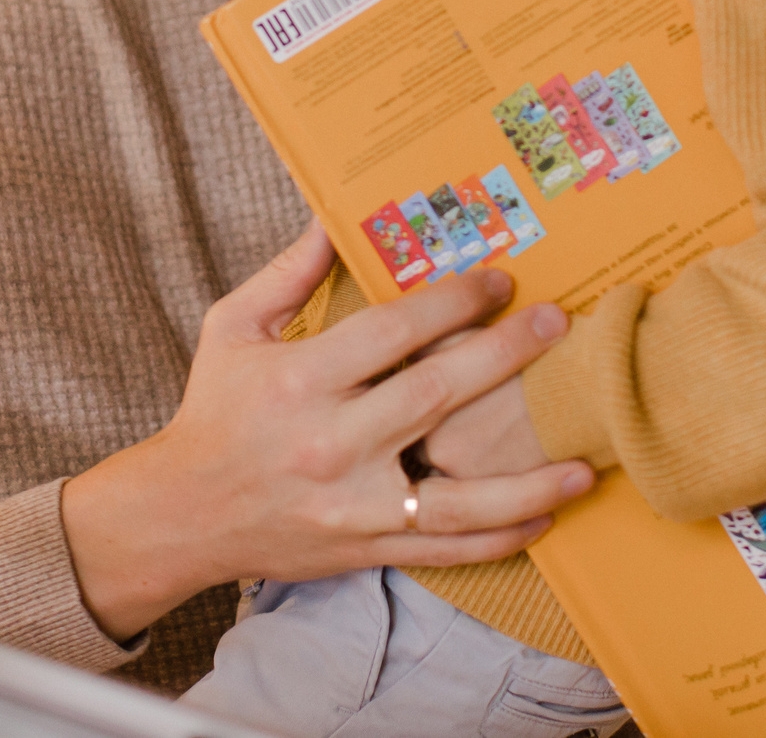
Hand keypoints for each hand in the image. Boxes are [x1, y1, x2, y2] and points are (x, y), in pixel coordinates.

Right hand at [60, 227, 590, 641]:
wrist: (180, 512)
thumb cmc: (214, 410)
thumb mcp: (233, 328)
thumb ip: (288, 273)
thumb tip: (333, 215)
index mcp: (302, 380)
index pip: (392, 333)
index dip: (452, 302)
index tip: (498, 280)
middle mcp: (332, 443)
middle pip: (435, 396)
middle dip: (504, 357)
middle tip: (556, 325)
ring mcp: (353, 504)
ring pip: (455, 497)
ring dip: (526, 480)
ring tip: (584, 459)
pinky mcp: (365, 547)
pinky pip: (444, 549)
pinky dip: (498, 538)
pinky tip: (545, 514)